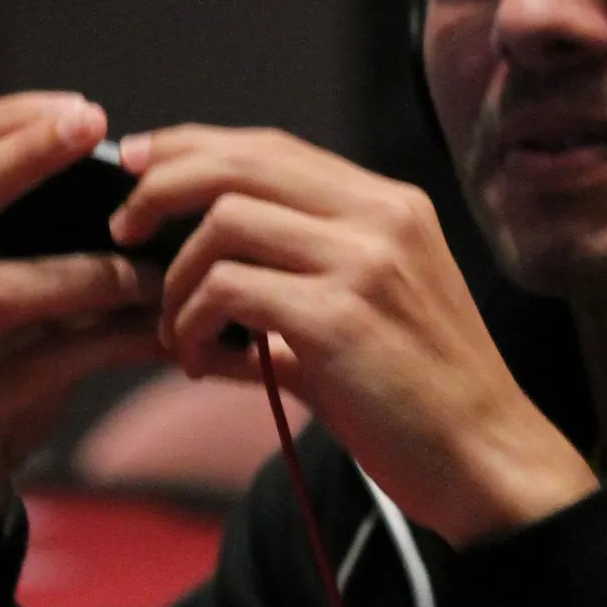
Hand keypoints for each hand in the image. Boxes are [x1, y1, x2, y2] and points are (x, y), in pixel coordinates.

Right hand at [0, 94, 164, 541]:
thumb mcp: (2, 298)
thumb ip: (43, 248)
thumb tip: (147, 200)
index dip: (9, 117)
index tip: (85, 109)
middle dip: (31, 153)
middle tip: (100, 129)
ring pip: (4, 288)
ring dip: (95, 272)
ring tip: (160, 269)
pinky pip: (40, 365)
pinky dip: (109, 344)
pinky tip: (161, 337)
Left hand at [110, 124, 594, 546]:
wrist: (486, 460)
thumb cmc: (418, 400)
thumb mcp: (361, 315)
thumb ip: (288, 284)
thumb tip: (191, 282)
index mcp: (389, 206)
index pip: (270, 146)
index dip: (192, 146)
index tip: (138, 164)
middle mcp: (380, 217)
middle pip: (238, 163)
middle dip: (160, 185)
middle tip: (121, 227)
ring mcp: (363, 262)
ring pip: (224, 222)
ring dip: (176, 278)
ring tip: (173, 329)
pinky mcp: (338, 317)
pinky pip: (227, 290)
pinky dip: (189, 323)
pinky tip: (193, 360)